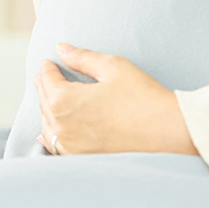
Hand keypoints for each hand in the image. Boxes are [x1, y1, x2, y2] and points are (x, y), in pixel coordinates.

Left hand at [33, 43, 198, 156]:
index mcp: (65, 100)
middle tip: (44, 76)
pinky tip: (50, 132)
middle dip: (44, 86)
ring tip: (48, 98)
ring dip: (46, 110)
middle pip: (44, 102)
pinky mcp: (82, 159)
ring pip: (48, 126)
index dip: (47, 68)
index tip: (47, 61)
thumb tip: (61, 48)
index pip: (48, 80)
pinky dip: (51, 135)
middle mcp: (62, 126)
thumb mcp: (112, 66)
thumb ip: (82, 57)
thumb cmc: (140, 95)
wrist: (164, 131)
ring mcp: (71, 147)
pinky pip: (56, 146)